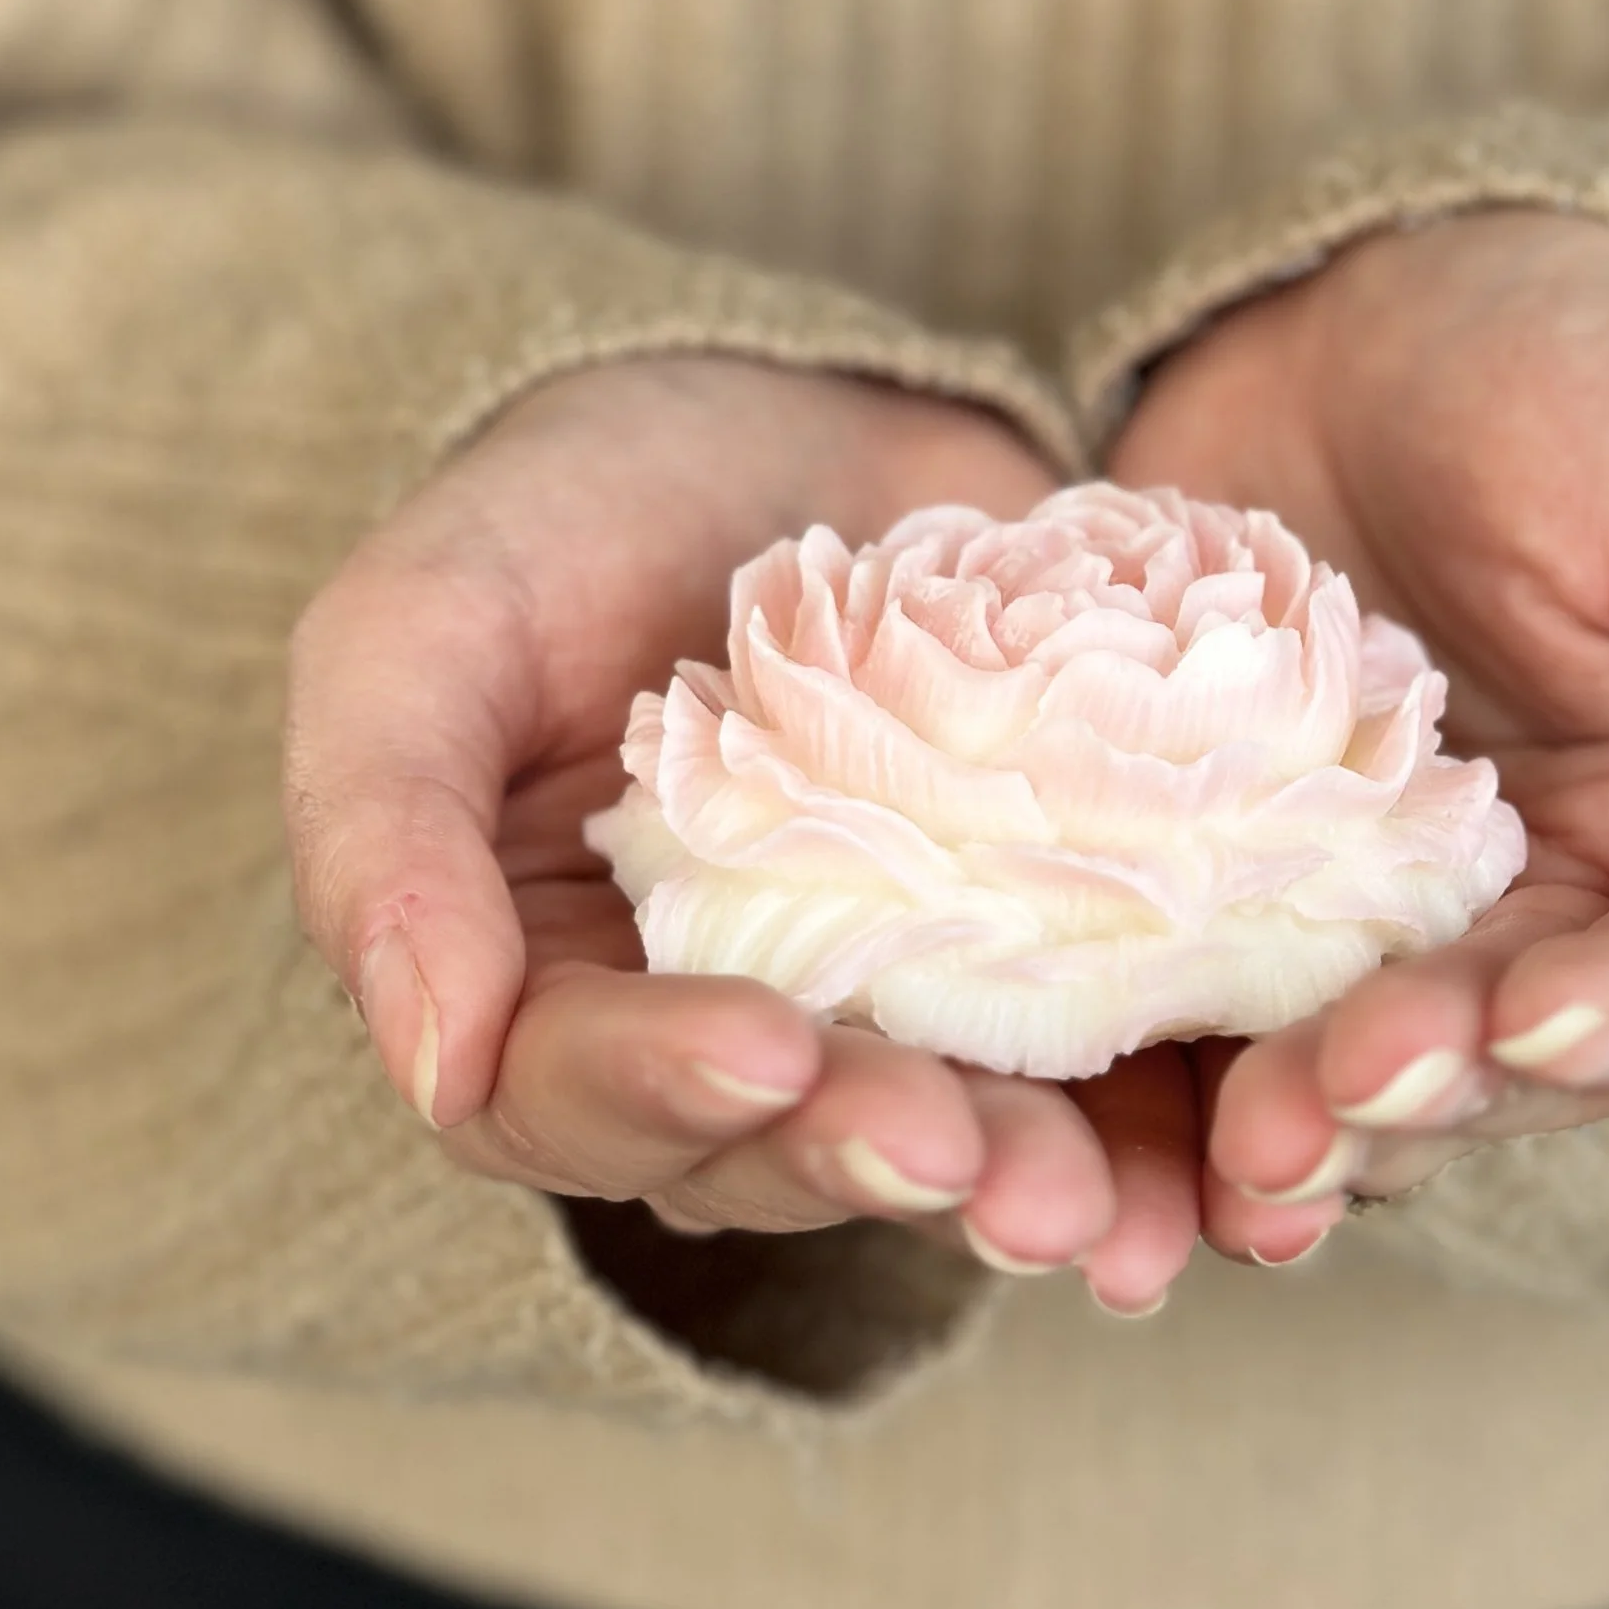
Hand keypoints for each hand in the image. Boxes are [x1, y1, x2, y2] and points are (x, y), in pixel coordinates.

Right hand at [284, 356, 1196, 1314]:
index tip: (766, 1046)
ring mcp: (895, 1001)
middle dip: (868, 1161)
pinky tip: (1223, 1160)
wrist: (795, 401)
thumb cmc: (569, 505)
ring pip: (946, 1139)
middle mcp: (718, 1028)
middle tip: (960, 1153)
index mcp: (545, 984)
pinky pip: (1101, 1065)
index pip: (569, 1096)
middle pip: (775, 1152)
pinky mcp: (1049, 943)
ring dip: (1022, 1187)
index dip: (660, 1091)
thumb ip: (384, 825)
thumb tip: (433, 1055)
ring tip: (1097, 1207)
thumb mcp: (425, 622)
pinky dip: (1159, 1125)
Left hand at [1106, 211, 1608, 1264]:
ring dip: (1292, 1134)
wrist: (1351, 301)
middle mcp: (1560, 914)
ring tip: (1217, 1149)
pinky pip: (1201, 1014)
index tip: (1524, 1022)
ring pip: (1359, 1080)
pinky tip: (1093, 1128)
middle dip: (1424, 1096)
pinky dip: (1156, 1086)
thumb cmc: (1589, 374)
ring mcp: (1385, 918)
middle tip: (1313, 1105)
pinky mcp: (1230, 893)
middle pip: (1517, 1066)